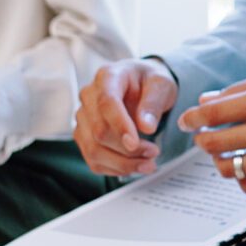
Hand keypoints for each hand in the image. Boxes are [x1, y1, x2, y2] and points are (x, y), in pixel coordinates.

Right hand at [76, 59, 180, 174]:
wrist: (142, 85)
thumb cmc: (150, 82)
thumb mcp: (161, 84)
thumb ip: (153, 103)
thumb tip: (146, 127)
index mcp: (108, 77)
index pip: (106, 103)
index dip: (119, 126)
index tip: (135, 143)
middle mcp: (89, 96)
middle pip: (98, 131)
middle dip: (127, 149)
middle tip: (153, 153)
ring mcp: (83, 117)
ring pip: (93, 149)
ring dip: (122, 163)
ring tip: (148, 163)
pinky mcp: (84, 136)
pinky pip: (93, 160)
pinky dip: (115, 168)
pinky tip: (134, 166)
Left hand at [178, 67, 245, 192]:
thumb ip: (242, 89)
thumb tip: (206, 100)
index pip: (215, 113)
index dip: (193, 117)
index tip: (187, 120)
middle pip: (215, 143)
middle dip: (202, 139)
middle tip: (203, 136)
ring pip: (229, 168)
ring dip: (220, 160)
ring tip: (225, 152)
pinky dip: (240, 177)